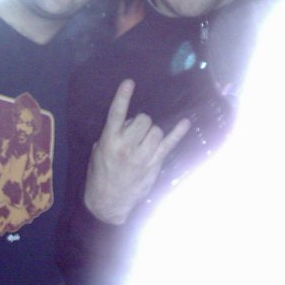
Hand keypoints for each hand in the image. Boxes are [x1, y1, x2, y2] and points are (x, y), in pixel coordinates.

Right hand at [84, 79, 189, 224]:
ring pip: (156, 130)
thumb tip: (129, 122)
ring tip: (145, 141)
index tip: (129, 82)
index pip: (116, 114)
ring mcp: (142, 157)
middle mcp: (126, 147)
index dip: (123, 96)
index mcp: (109, 141)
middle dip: (141, 122)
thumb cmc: (100, 173)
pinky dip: (178, 132)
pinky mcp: (154, 165)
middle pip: (143, 120)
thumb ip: (113, 134)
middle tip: (136, 133)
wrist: (107, 202)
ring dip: (152, 131)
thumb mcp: (99, 151)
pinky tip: (185, 123)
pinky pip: (169, 144)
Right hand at [114, 0, 145, 37]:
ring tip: (144, 4)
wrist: (125, 36)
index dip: (137, 0)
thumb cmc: (121, 27)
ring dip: (143, 8)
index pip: (134, 5)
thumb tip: (122, 2)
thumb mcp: (119, 17)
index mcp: (130, 14)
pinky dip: (143, 14)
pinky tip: (144, 13)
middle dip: (141, 3)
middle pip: (140, 8)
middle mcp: (136, 17)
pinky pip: (142, 18)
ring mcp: (138, 21)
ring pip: (142, 13)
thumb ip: (121, 9)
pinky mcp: (139, 24)